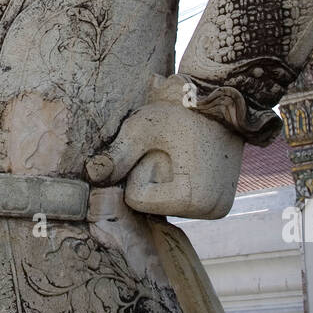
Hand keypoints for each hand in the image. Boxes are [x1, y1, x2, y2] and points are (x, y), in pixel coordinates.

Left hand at [86, 76, 243, 217]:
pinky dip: (179, 183)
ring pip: (167, 204)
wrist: (221, 101)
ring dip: (165, 181)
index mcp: (191, 198)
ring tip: (182, 154)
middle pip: (153, 205)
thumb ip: (117, 154)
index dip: (138, 171)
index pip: (137, 200)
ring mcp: (217, 210)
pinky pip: (183, 201)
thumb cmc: (181, 111)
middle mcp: (209, 211)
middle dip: (152, 178)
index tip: (158, 150)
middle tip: (172, 151)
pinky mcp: (220, 205)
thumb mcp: (143, 129)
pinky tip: (190, 162)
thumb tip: (92, 176)